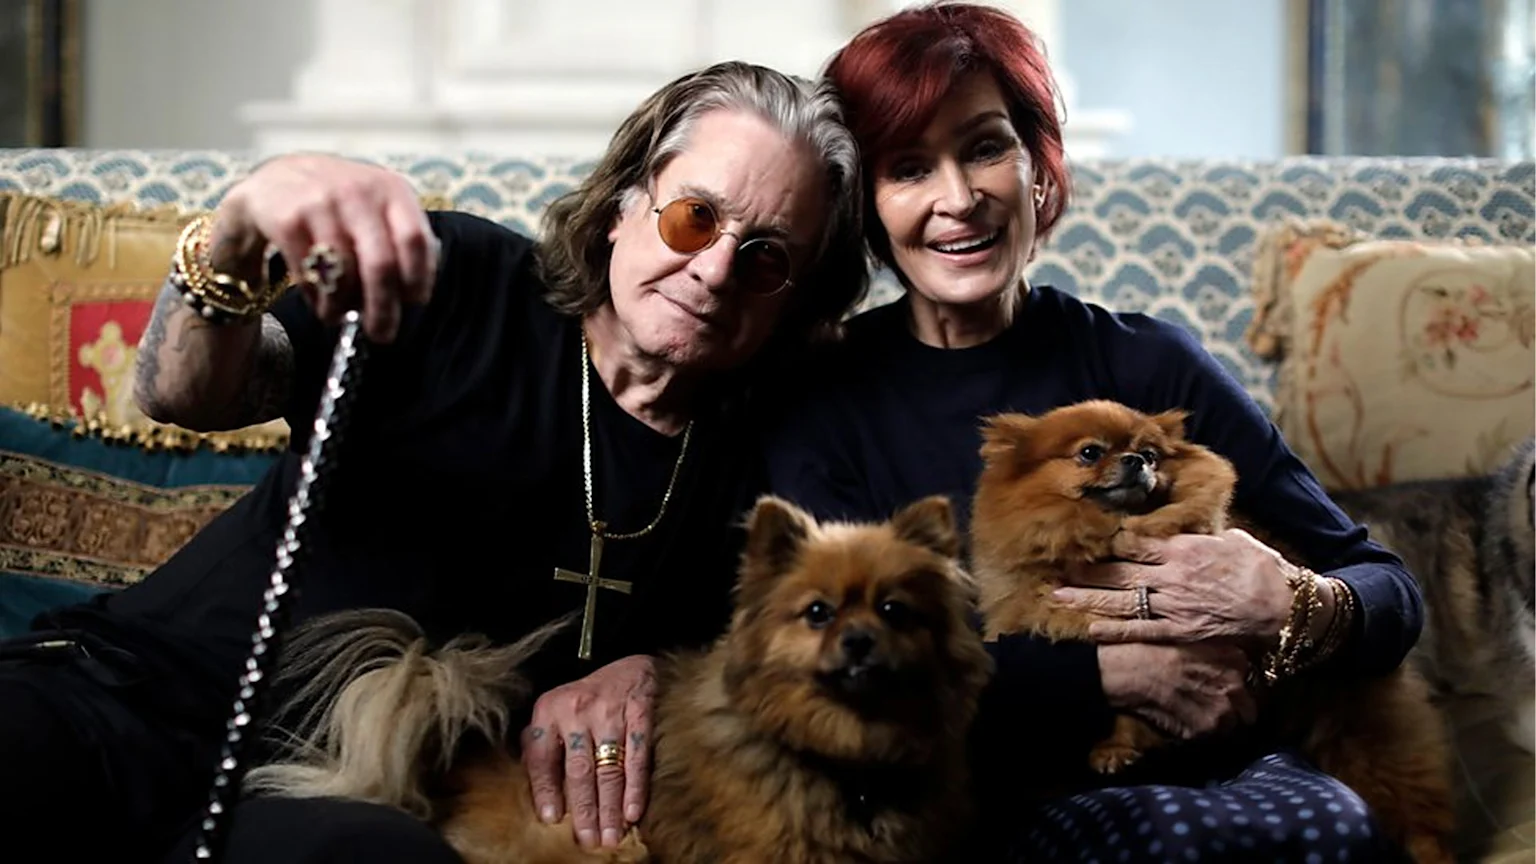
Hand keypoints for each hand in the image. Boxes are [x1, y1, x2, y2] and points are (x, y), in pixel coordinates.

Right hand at [213, 153, 438, 341]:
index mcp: (391, 189)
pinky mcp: (287, 220)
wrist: (277, 179)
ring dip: (342, 306)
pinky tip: (319, 301)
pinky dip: (316, 298)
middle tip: (382, 334)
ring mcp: (320, 204)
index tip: (414, 301)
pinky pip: (309, 275)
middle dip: (384, 308)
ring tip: (340, 315)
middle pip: (381, 264)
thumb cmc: (342, 205)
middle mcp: (358, 192)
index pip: (416, 240)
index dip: (419, 277)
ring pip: (343, 274)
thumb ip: (400, 240)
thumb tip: (411, 296)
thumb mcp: (378, 206)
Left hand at [520, 655, 656, 848]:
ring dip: (610, 807)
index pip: (542, 757)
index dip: (546, 790)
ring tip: (611, 836)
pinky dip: (636, 787)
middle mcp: (577, 710)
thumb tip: (537, 788)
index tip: (551, 819)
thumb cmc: (590, 696)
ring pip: (609, 769)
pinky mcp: (641, 714)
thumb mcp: (558, 708)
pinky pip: (638, 757)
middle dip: (584, 810)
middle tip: (588, 840)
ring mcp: (611, 712)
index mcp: (549, 709)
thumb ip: (544, 742)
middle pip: (578, 770)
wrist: (634, 665)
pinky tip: (633, 811)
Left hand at [1053, 529, 1303, 649]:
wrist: (1282, 605)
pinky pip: (1141, 631)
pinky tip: (1091, 630)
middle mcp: (1172, 576)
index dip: (1107, 542)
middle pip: (1119, 571)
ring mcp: (1173, 605)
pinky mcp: (1180, 631)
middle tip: (1058, 568)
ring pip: (1122, 601)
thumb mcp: (1231, 539)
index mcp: (1183, 549)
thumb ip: (1200, 536)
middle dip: (1086, 570)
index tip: (1085, 538)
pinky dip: (1115, 631)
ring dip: (1088, 599)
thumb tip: (1184, 530)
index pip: (1135, 542)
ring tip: (1059, 597)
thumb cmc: (1261, 568)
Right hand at [1098, 641, 1256, 738]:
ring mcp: (1221, 708)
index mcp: (1234, 659)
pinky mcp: (1204, 729)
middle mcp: (1235, 684)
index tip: (1222, 690)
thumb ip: (1218, 657)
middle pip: (1248, 710)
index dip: (1236, 689)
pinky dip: (1195, 732)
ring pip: (1229, 727)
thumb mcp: (1191, 640)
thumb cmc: (1151, 649)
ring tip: (1189, 714)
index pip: (1252, 683)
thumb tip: (1232, 674)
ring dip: (1214, 724)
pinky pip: (1208, 738)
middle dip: (1233, 711)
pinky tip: (1177, 719)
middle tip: (1207, 706)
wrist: (1125, 669)